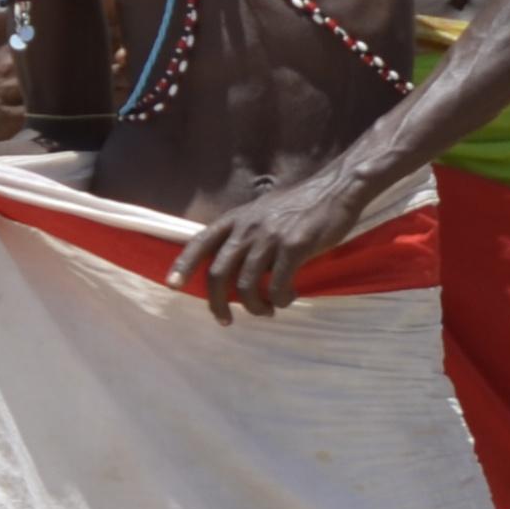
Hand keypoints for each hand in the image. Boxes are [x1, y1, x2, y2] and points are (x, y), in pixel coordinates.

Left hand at [165, 166, 371, 322]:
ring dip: (254, 306)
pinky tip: (289, 297)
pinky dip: (280, 299)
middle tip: (224, 319)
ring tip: (266, 310)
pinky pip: (278, 286)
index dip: (183, 264)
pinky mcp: (294, 247)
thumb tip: (234, 262)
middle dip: (217, 303)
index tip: (172, 285)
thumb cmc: (301, 203)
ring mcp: (270, 237)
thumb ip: (245, 232)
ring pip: (247, 286)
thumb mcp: (262, 211)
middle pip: (218, 273)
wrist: (336, 189)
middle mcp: (247, 228)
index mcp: (237, 218)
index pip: (200, 242)